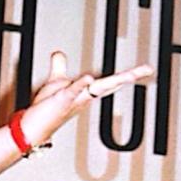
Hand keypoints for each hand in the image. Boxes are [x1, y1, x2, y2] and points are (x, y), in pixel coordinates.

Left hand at [18, 51, 154, 148]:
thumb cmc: (46, 109)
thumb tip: (58, 53)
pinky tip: (87, 77)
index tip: (144, 70)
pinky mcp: (62, 101)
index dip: (127, 75)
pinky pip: (73, 91)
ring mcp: (75, 99)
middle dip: (129, 77)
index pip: (109, 81)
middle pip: (110, 84)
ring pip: (97, 88)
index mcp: (86, 91)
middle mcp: (84, 96)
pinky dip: (80, 84)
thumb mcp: (54, 83)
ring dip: (112, 81)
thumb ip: (58, 67)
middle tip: (146, 71)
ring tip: (128, 75)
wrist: (34, 127)